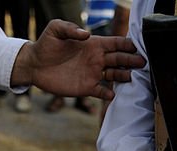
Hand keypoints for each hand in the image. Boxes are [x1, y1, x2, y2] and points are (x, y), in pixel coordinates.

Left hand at [10, 20, 145, 101]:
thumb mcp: (56, 29)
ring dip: (124, 76)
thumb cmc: (45, 44)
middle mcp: (96, 59)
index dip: (126, 44)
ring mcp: (92, 74)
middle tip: (142, 62)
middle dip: (131, 60)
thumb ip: (70, 29)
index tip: (136, 46)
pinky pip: (101, 91)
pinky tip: (112, 95)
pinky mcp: (86, 87)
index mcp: (92, 44)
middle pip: (119, 59)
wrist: (34, 65)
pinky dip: (108, 94)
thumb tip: (86, 34)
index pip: (114, 43)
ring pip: (114, 75)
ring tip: (134, 78)